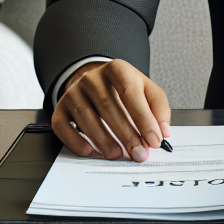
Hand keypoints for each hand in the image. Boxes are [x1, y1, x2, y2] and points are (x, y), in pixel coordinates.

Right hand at [52, 59, 171, 162]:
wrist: (95, 80)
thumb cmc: (123, 88)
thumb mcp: (145, 88)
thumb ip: (158, 107)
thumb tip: (163, 131)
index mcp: (118, 68)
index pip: (130, 92)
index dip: (143, 118)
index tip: (154, 140)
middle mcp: (93, 78)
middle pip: (108, 106)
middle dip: (126, 134)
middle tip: (138, 153)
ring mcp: (74, 92)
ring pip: (86, 116)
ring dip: (103, 140)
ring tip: (117, 155)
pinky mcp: (60, 108)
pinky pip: (63, 126)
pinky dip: (76, 141)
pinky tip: (89, 151)